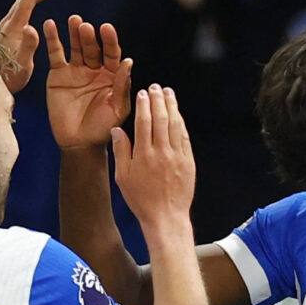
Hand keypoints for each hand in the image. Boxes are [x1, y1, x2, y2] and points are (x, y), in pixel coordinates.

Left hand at [0, 0, 69, 92]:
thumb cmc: (8, 77)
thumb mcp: (21, 65)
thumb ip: (28, 46)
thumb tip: (32, 27)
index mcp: (14, 27)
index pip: (29, 0)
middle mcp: (9, 22)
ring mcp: (9, 25)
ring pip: (27, 1)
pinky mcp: (10, 30)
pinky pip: (25, 9)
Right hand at [45, 15, 133, 147]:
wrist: (79, 142)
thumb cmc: (103, 128)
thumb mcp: (118, 108)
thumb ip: (122, 86)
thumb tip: (128, 62)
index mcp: (112, 75)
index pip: (112, 54)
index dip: (110, 41)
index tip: (107, 28)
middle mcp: (95, 69)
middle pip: (93, 48)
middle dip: (89, 37)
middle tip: (85, 26)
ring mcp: (76, 70)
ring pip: (75, 47)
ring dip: (74, 33)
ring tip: (73, 20)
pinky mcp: (58, 74)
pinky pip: (56, 54)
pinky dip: (52, 39)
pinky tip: (50, 25)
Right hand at [111, 84, 194, 227]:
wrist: (166, 217)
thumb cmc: (142, 200)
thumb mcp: (123, 177)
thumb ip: (121, 151)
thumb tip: (117, 130)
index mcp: (143, 155)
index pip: (143, 122)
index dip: (143, 105)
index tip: (142, 93)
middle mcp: (162, 152)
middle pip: (161, 119)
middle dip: (158, 100)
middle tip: (155, 87)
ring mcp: (177, 156)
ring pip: (175, 124)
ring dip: (172, 106)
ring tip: (168, 93)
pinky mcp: (188, 161)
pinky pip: (184, 136)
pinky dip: (180, 123)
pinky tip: (177, 114)